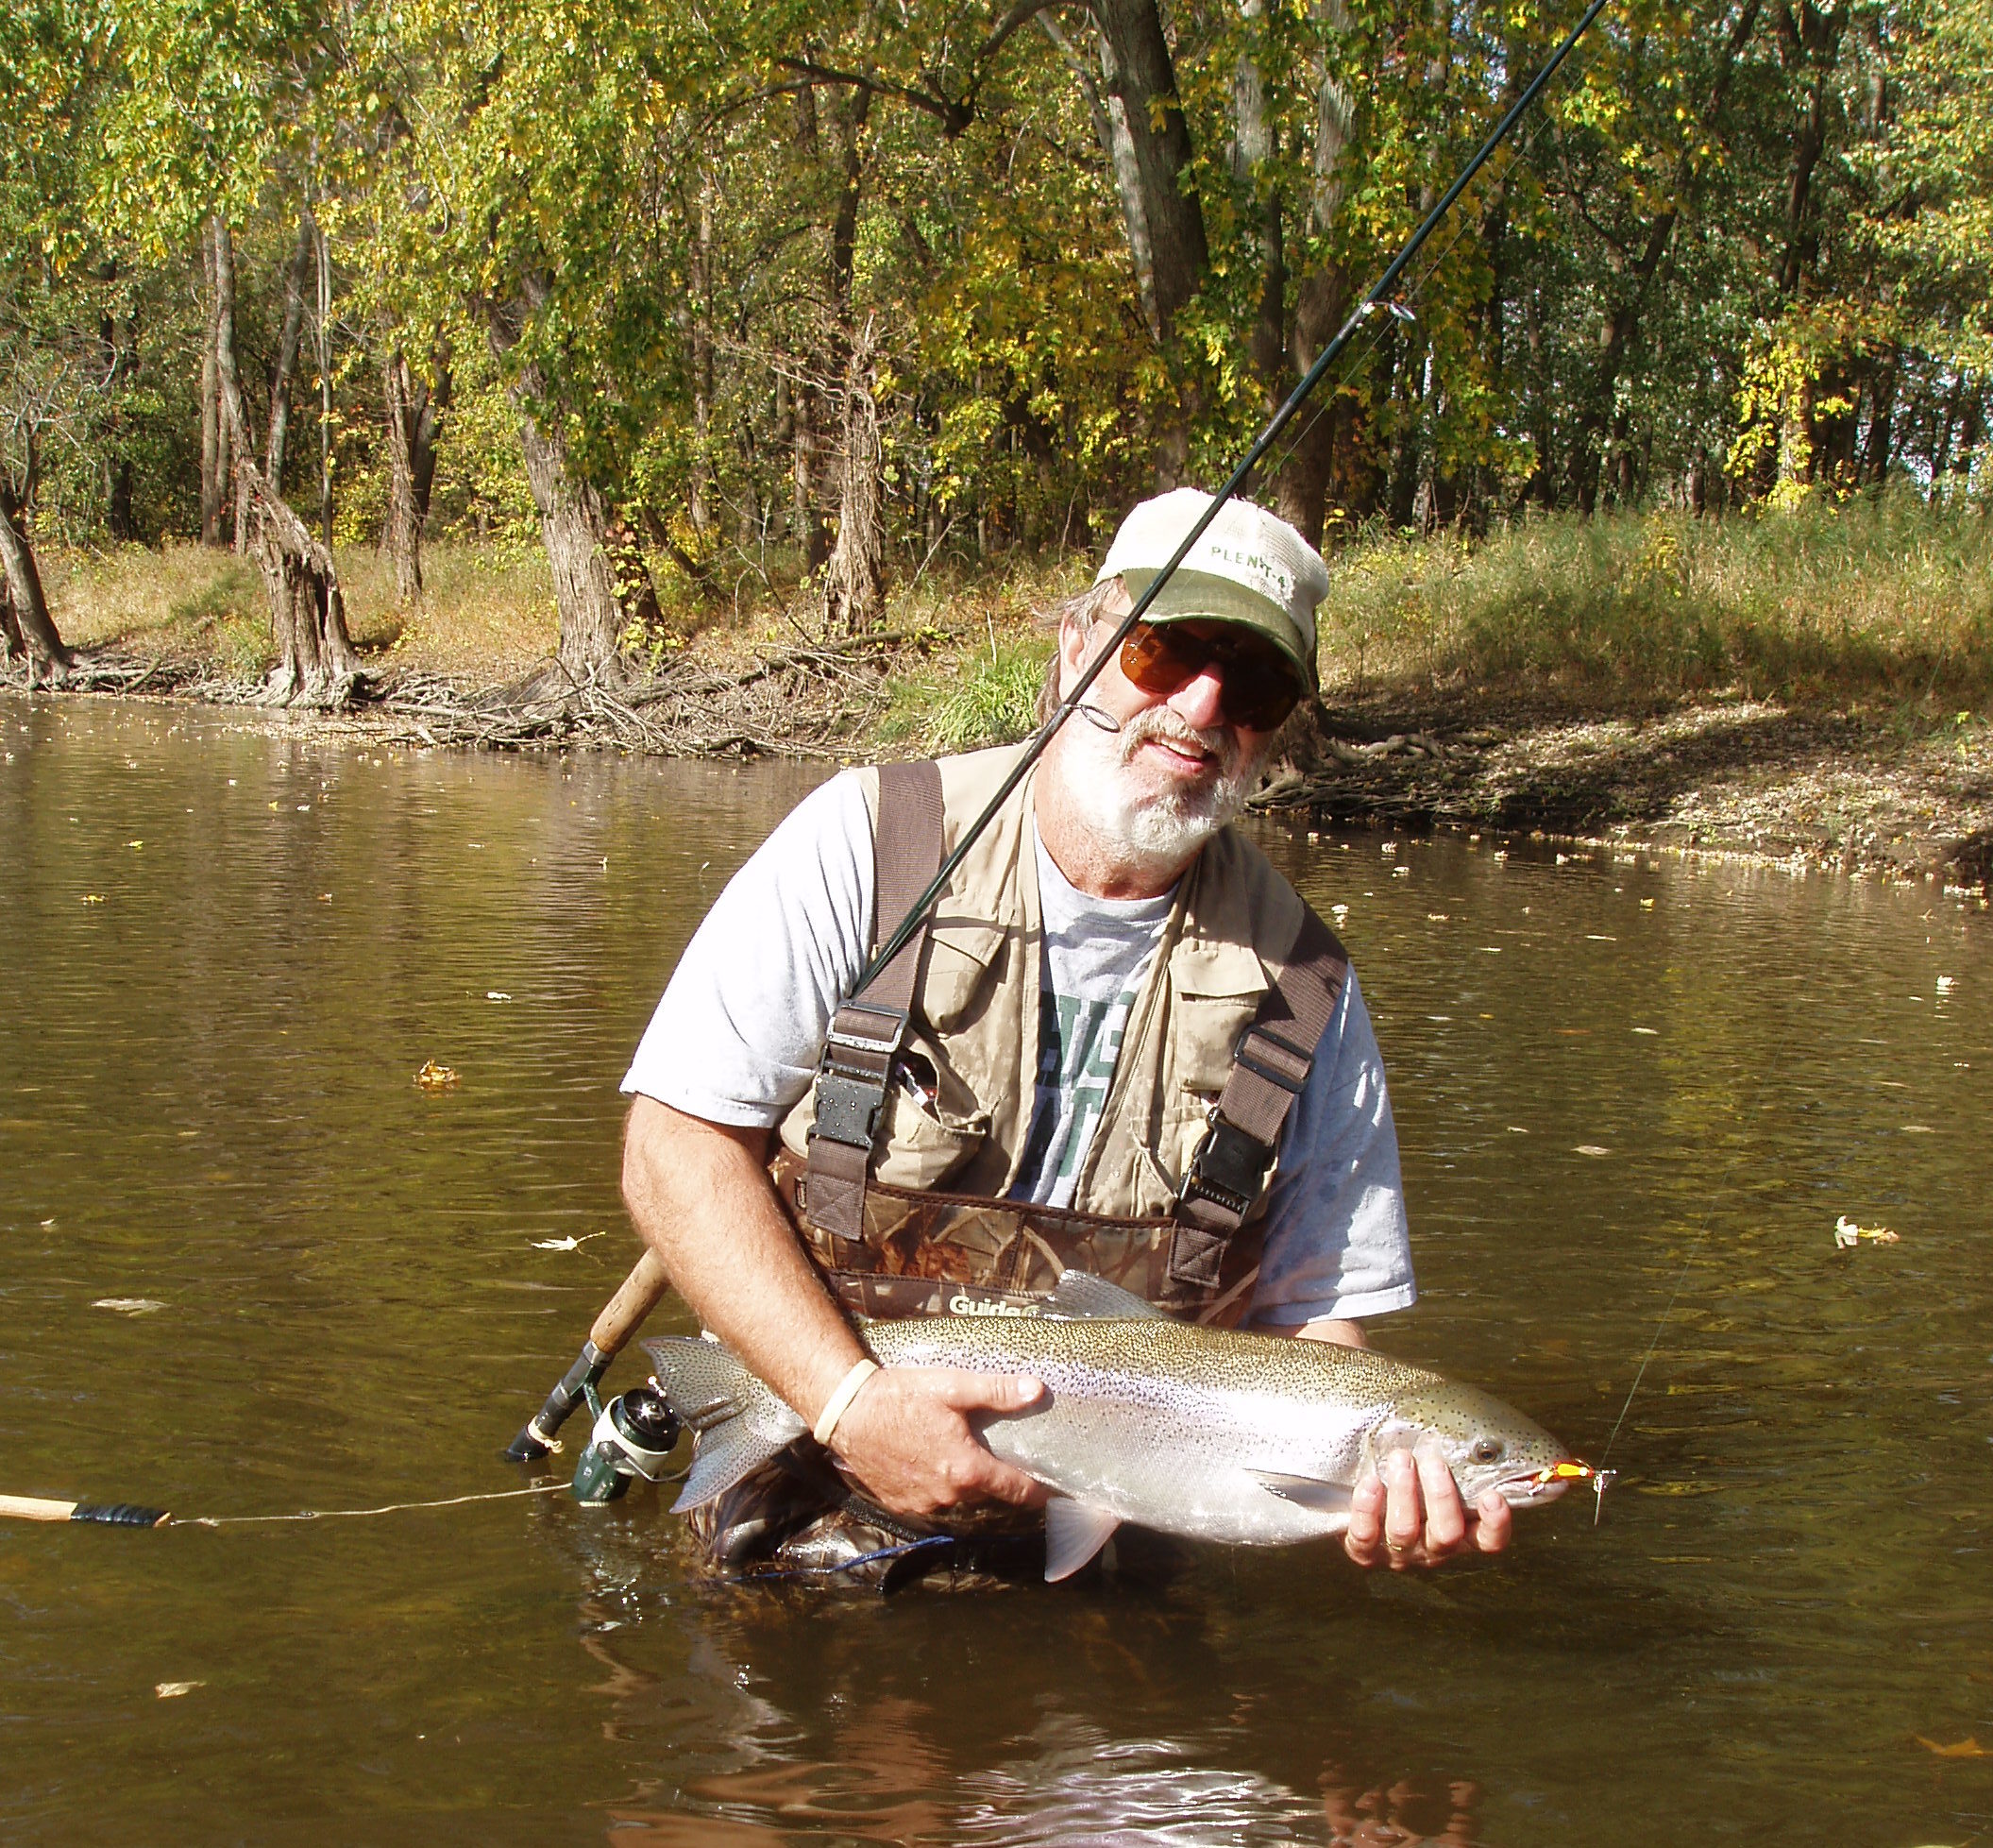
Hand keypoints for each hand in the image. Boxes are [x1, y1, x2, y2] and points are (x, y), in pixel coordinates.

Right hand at [824, 1365, 1048, 1521]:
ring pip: (957, 1498)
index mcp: (967, 1470)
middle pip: (986, 1492)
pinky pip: (930, 1501)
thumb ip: (998, 1392)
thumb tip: (1038, 1390)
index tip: (1054, 1495)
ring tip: (957, 1454)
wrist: (848, 1413)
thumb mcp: (954, 1388)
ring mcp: (922, 1505)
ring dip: (962, 1482)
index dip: (1037, 1492)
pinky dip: (935, 1487)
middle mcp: (948, 1496)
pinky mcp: (900, 1505)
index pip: (1016, 1490)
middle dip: (995, 1477)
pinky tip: (928, 1462)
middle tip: (997, 1455)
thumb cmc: (902, 1397)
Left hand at [1343, 1438, 1511, 1570]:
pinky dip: (1367, 1509)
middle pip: (1447, 1534)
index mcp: (1458, 1531)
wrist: (1359, 1492)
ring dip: (1404, 1492)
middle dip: (1441, 1497)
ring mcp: (1398, 1553)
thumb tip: (1487, 1435)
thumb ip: (1459, 1459)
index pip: (1488, 1540)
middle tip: (1433, 1462)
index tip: (1492, 1495)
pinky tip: (1371, 1482)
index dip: (1495, 1524)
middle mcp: (1432, 1548)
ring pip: (1405, 1531)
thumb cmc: (1409, 1473)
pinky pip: (1365, 1537)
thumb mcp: (1435, 1467)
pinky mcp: (1364, 1551)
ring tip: (1400, 1458)